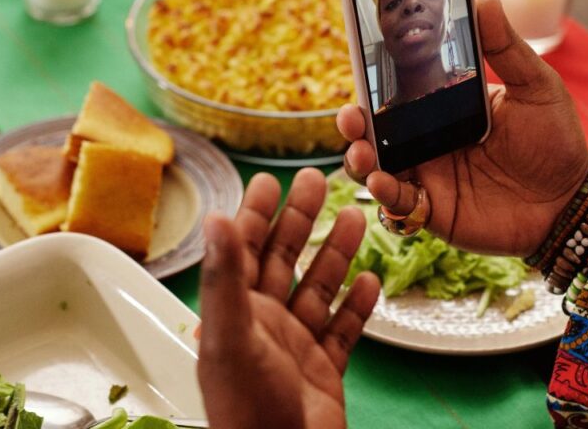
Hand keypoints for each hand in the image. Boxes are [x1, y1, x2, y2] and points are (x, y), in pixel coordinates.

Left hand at [197, 168, 379, 428]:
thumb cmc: (247, 409)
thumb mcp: (230, 336)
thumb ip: (224, 277)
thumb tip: (217, 220)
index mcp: (236, 313)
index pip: (244, 250)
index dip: (255, 213)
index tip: (269, 180)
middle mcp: (264, 324)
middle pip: (284, 259)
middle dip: (301, 220)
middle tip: (319, 182)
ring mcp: (296, 346)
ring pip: (319, 288)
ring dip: (336, 253)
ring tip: (356, 218)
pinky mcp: (325, 369)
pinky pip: (343, 328)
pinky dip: (356, 305)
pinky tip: (370, 281)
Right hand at [337, 0, 587, 256]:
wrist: (571, 201)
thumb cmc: (555, 141)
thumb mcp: (535, 87)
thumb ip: (506, 48)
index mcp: (446, 105)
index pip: (401, 88)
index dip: (375, 79)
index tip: (359, 62)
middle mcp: (429, 139)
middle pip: (378, 127)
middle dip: (355, 121)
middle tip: (352, 116)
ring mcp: (429, 175)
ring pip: (378, 165)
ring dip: (360, 157)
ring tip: (362, 151)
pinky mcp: (433, 209)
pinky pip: (398, 202)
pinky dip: (385, 194)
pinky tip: (383, 182)